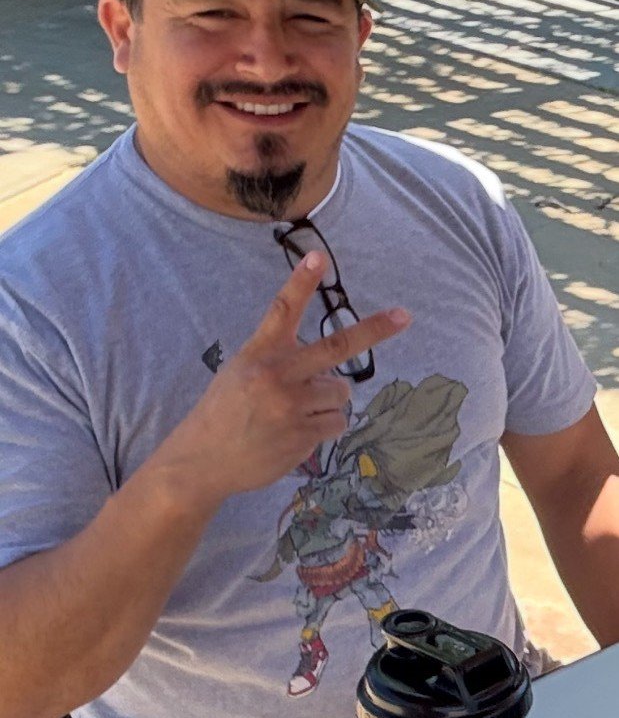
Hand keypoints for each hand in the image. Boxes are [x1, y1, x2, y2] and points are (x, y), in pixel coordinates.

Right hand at [154, 251, 410, 510]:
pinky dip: (325, 425)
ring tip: (296, 412)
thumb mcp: (241, 370)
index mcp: (260, 353)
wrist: (202, 461)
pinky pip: (336, 422)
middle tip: (404, 316)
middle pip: (335, 347)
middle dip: (374, 330)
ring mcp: (291, 406)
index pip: (282, 310)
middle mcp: (277, 375)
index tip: (319, 256)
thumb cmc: (225, 411)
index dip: (301, 282)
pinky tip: (296, 432)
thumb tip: (326, 360)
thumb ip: (279, 359)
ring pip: (340, 392)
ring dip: (328, 400)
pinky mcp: (302, 435)